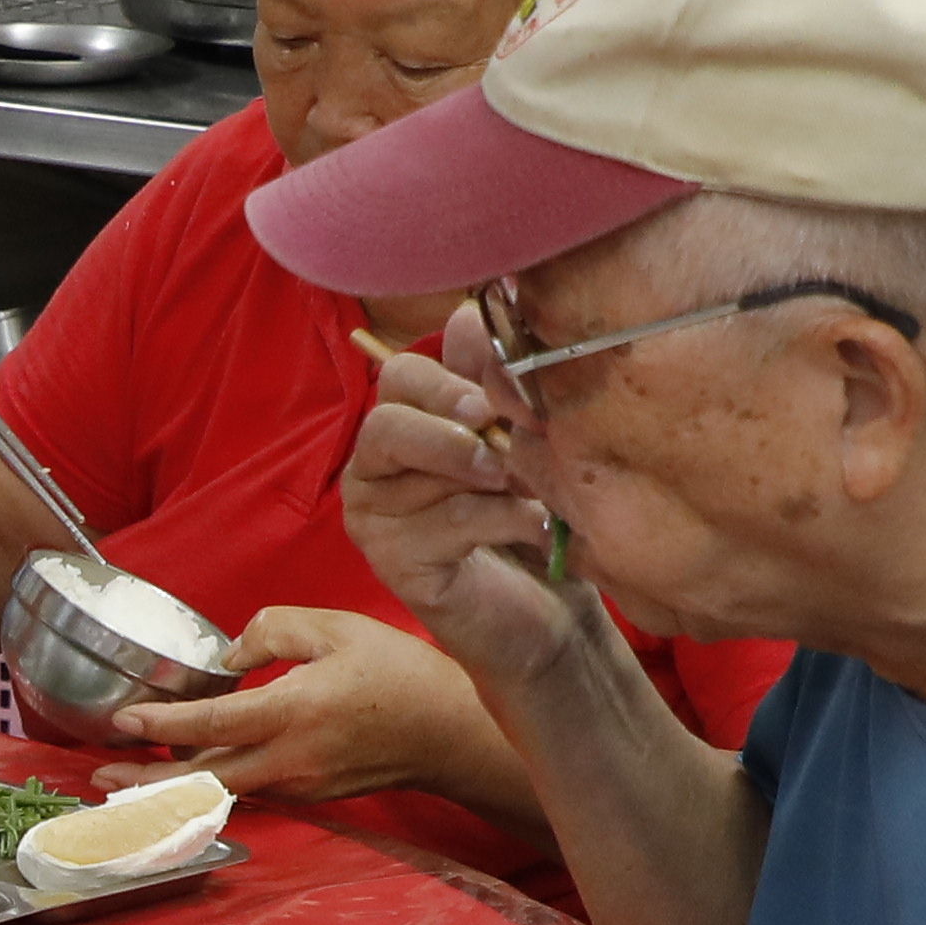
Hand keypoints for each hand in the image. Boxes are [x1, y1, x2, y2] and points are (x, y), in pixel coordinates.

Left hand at [84, 602, 510, 803]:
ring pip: (222, 791)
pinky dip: (213, 786)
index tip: (123, 719)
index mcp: (293, 712)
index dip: (161, 725)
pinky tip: (188, 775)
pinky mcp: (308, 794)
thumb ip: (273, 630)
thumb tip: (229, 656)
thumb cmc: (399, 673)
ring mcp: (298, 784)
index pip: (211, 724)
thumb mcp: (336, 628)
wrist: (450, 732)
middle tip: (100, 776)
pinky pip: (249, 791)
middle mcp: (289, 759)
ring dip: (174, 788)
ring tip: (129, 781)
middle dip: (147, 782)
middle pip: (202, 779)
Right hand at [333, 331, 577, 687]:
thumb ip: (494, 382)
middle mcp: (375, 469)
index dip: (446, 382)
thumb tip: (469, 311)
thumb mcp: (523, 440)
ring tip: (530, 492)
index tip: (492, 402)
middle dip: (447, 428)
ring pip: (417, 477)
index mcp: (404, 426)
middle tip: (497, 447)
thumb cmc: (532, 518)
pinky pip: (441, 525)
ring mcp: (376, 520)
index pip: (401, 378)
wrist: (550, 613)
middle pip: (386, 423)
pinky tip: (536, 529)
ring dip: (487, 479)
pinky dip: (500, 521)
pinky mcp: (394, 565)